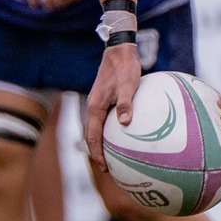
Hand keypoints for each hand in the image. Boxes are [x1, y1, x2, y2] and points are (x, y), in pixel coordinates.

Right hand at [84, 42, 142, 169]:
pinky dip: (107, 132)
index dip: (97, 153)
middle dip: (98, 153)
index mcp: (95, 107)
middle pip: (91, 135)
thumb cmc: (125, 68)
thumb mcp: (128, 85)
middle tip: (109, 168)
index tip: (104, 167)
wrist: (119, 51)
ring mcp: (97, 103)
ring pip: (96, 128)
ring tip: (113, 157)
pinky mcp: (104, 100)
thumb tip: (125, 123)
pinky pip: (103, 120)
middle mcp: (93, 107)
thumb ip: (126, 104)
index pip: (93, 136)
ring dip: (101, 143)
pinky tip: (122, 135)